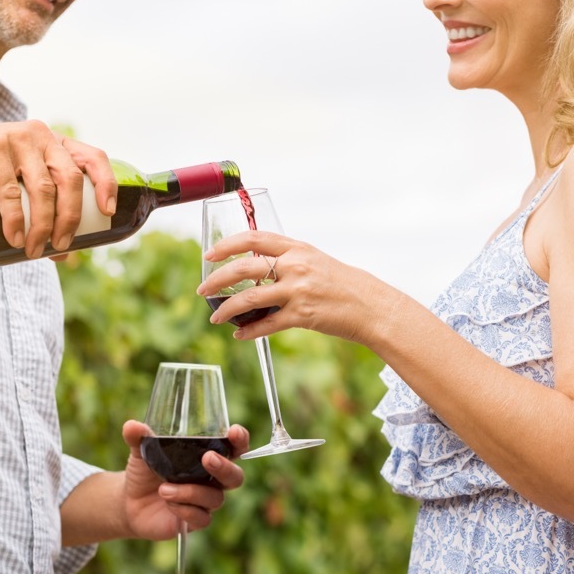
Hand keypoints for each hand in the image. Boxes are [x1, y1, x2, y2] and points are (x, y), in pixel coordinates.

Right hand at [0, 121, 115, 257]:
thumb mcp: (20, 185)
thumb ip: (42, 209)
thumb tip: (64, 255)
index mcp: (55, 143)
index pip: (93, 157)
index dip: (105, 184)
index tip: (107, 212)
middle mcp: (41, 136)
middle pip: (70, 179)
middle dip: (70, 217)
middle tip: (62, 245)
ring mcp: (18, 140)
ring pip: (43, 188)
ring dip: (43, 225)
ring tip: (36, 251)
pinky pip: (11, 191)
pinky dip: (15, 219)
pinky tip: (15, 238)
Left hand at [120, 419, 248, 539]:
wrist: (130, 501)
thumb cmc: (144, 471)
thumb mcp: (141, 451)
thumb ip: (139, 437)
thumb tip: (132, 426)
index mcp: (207, 457)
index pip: (233, 448)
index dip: (240, 441)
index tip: (234, 432)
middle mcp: (212, 480)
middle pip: (235, 476)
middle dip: (224, 467)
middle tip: (207, 459)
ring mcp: (205, 502)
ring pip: (215, 498)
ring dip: (190, 492)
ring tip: (164, 489)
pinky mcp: (196, 521)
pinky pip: (201, 518)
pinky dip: (184, 509)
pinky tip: (168, 503)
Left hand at [196, 230, 378, 343]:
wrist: (370, 305)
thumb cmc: (341, 283)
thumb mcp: (314, 261)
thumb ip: (287, 260)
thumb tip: (256, 266)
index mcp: (296, 248)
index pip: (253, 238)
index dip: (227, 245)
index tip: (209, 254)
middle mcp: (295, 266)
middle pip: (244, 268)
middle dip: (217, 280)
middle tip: (203, 290)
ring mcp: (298, 291)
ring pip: (249, 298)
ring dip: (226, 310)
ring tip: (214, 318)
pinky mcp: (302, 315)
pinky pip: (267, 324)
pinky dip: (249, 331)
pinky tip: (239, 335)